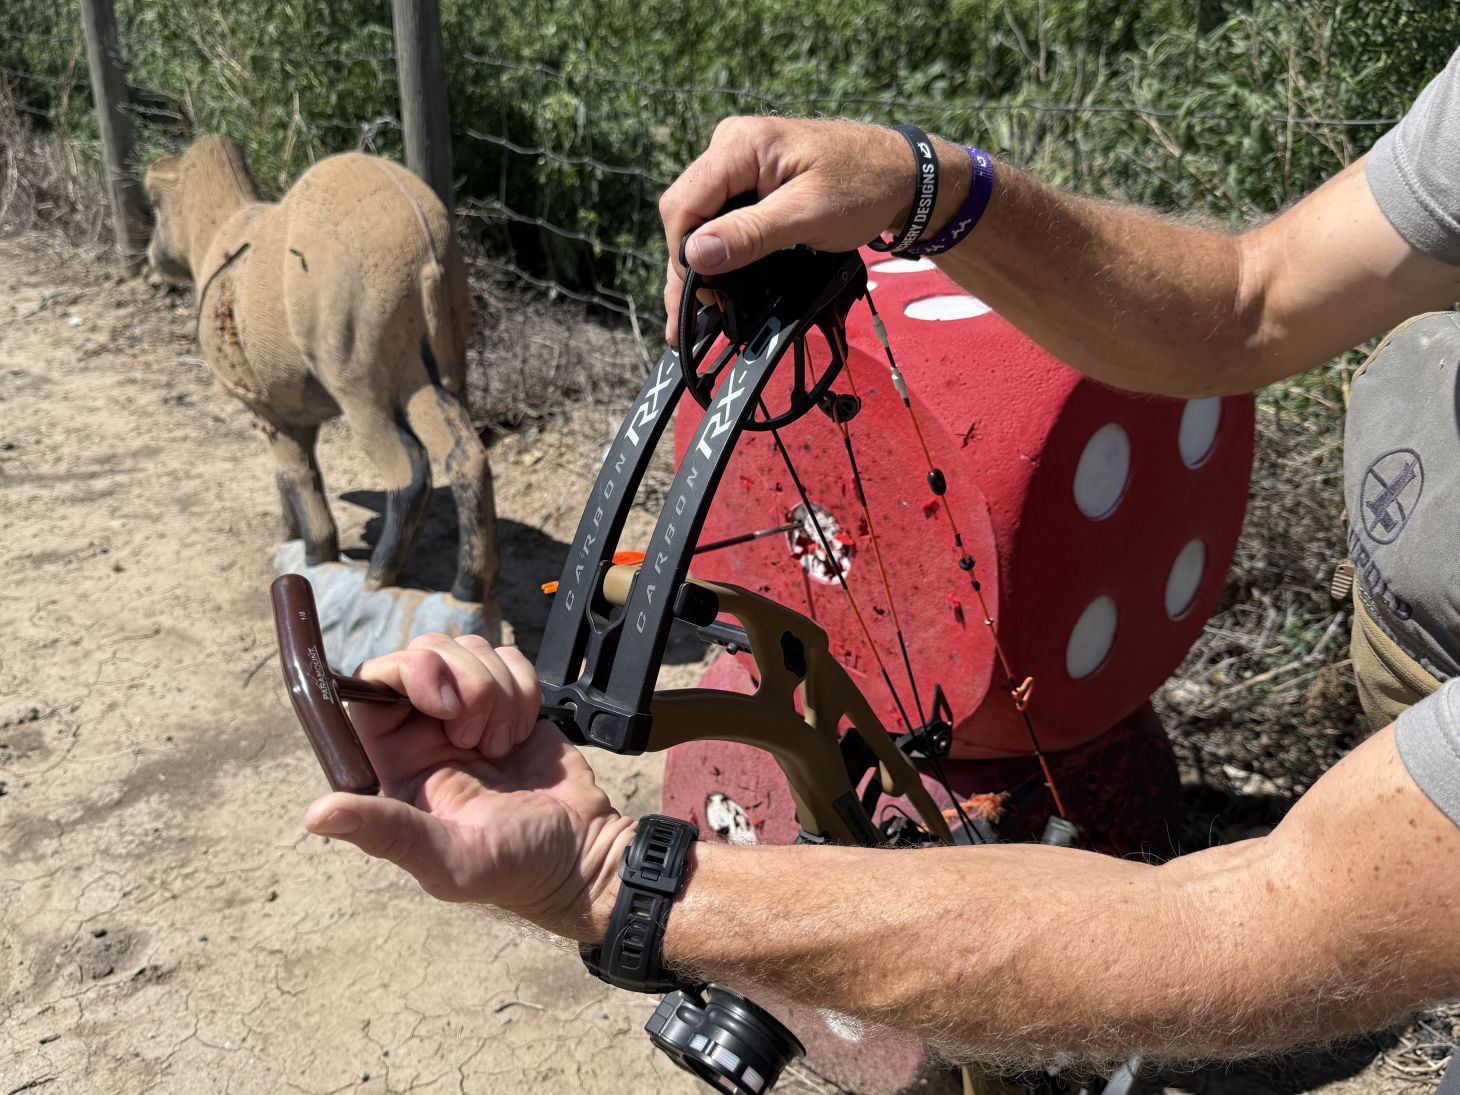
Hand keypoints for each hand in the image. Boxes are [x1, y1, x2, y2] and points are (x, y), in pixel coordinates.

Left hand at [302, 634, 633, 940]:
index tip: (442, 702)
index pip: (371, 683)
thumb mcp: (446, 859)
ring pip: (467, 648)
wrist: (581, 852)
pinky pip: (507, 656)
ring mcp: (468, 709)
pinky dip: (523, 689)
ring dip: (496, 690)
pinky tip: (523, 733)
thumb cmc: (513, 868)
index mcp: (394, 761)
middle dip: (461, 680)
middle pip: (422, 653)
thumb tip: (315, 814)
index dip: (404, 674)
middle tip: (479, 736)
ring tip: (503, 745)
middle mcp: (423, 729)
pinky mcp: (510, 697)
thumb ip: (387, 830)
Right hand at [659, 117, 968, 341]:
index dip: (683, 255)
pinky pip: (722, 220)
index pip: (685, 204)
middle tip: (686, 322)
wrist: (903, 174)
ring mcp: (739, 165)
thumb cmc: (864, 186)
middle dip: (685, 268)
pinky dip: (719, 254)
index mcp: (740, 145)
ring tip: (693, 315)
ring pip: (700, 221)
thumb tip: (696, 254)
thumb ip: (751, 233)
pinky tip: (716, 286)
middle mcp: (731, 148)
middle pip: (686, 213)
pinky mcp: (751, 183)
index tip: (695, 300)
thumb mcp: (808, 215)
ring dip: (698, 266)